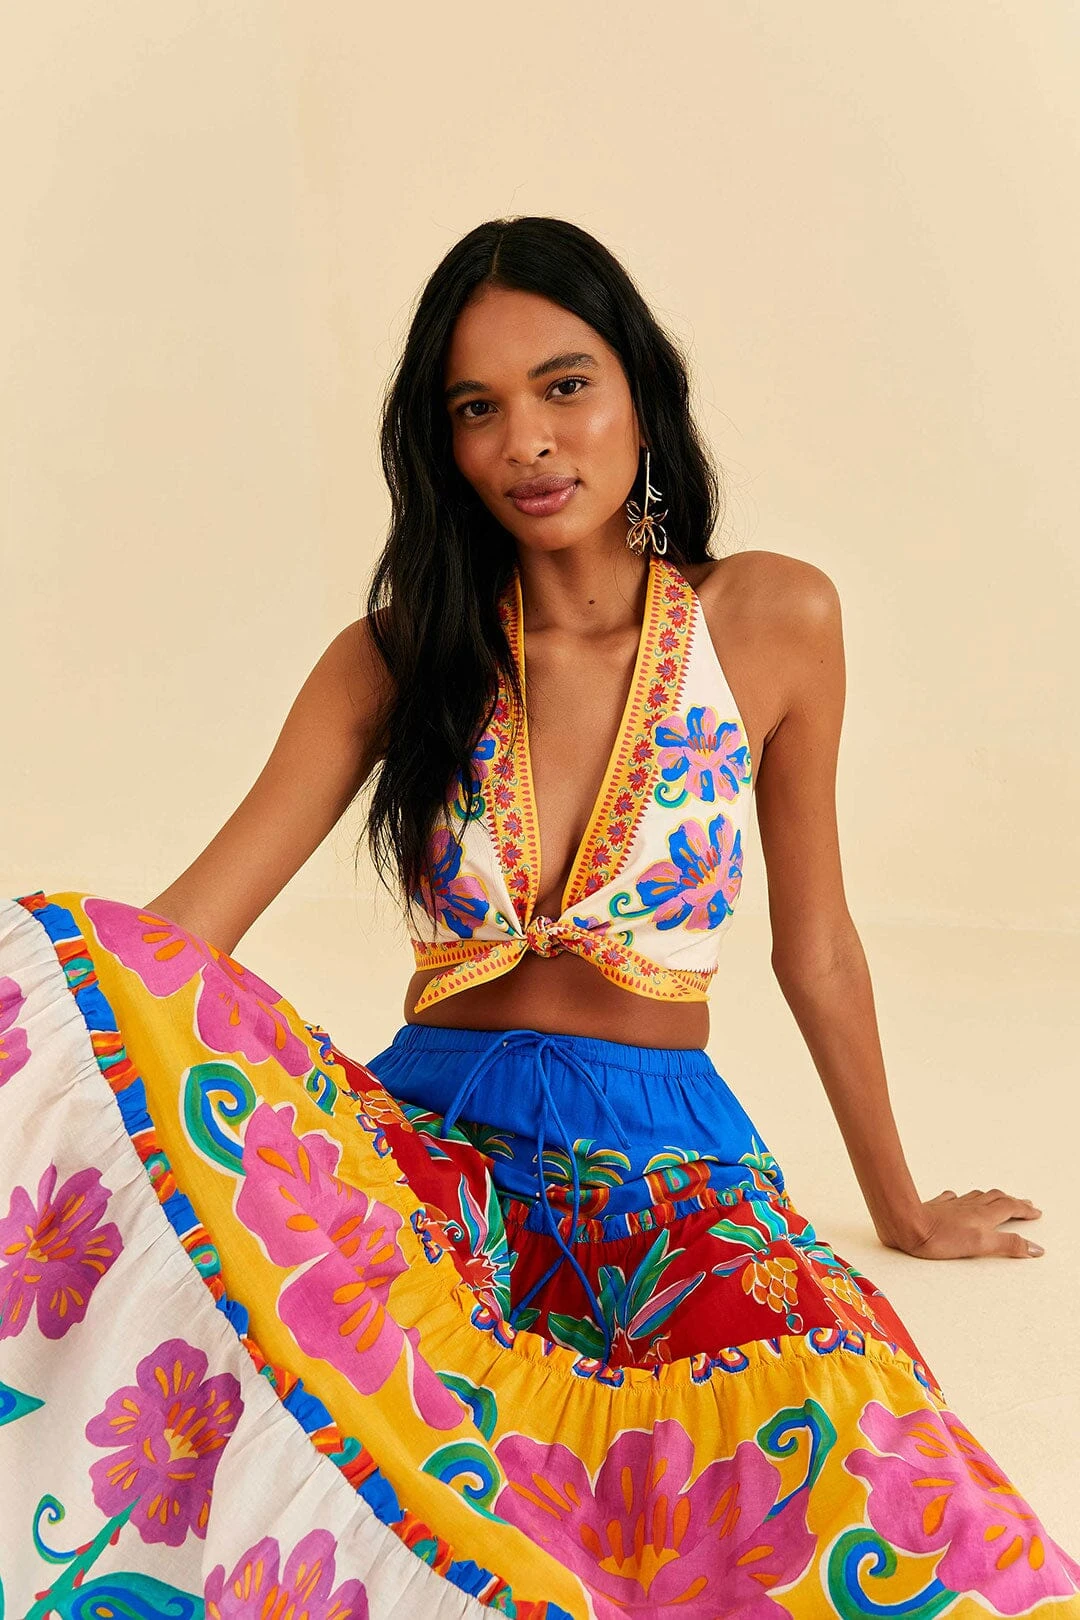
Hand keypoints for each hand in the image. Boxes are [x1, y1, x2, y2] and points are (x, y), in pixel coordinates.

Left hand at [880, 1187, 1044, 1259]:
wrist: (908, 1225)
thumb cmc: (942, 1238)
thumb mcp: (982, 1244)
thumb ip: (1009, 1245)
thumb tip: (1035, 1248)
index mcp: (984, 1215)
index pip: (1010, 1208)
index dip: (1025, 1210)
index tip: (1036, 1212)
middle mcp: (970, 1206)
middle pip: (997, 1198)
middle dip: (1013, 1201)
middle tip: (1023, 1203)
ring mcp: (953, 1205)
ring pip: (977, 1196)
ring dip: (991, 1197)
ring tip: (997, 1197)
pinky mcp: (936, 1207)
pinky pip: (952, 1198)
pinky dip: (960, 1198)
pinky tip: (956, 1198)